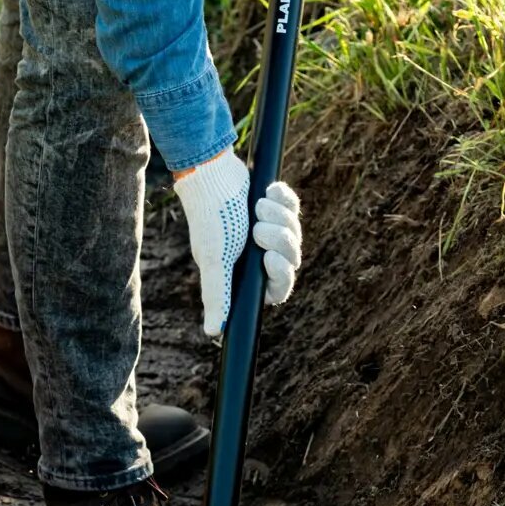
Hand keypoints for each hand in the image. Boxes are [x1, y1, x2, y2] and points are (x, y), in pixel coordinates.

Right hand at [173, 151, 303, 337]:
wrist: (211, 174)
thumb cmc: (211, 219)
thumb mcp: (214, 260)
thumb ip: (216, 295)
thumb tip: (213, 331)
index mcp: (246, 272)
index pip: (279, 288)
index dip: (281, 275)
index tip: (269, 257)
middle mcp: (257, 254)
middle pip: (291, 259)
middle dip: (279, 240)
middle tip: (258, 227)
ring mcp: (268, 229)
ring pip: (294, 232)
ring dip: (279, 217)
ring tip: (258, 206)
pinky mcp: (274, 205)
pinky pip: (293, 208)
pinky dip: (283, 199)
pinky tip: (267, 192)